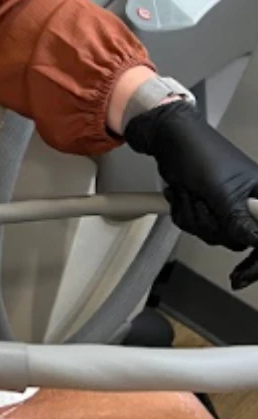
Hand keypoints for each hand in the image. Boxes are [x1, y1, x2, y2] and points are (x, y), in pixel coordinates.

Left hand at [125, 101, 257, 289]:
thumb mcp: (220, 190)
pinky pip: (194, 226)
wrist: (169, 142)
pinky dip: (184, 212)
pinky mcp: (206, 209)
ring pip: (211, 235)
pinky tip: (185, 193)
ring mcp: (225, 208)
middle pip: (234, 240)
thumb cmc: (199, 152)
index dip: (256, 263)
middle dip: (212, 222)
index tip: (242, 276)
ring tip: (194, 191)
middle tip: (205, 200)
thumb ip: (238, 219)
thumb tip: (253, 241)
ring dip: (194, 214)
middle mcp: (249, 205)